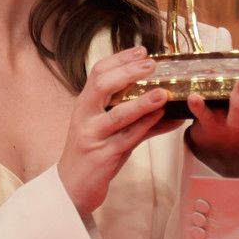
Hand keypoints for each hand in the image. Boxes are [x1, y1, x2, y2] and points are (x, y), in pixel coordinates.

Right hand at [57, 46, 180, 216]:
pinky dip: (149, 127)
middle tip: (152, 65)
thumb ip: (135, 116)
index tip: (142, 50)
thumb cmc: (92, 154)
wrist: (71, 187)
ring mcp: (92, 136)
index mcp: (84, 104)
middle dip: (128, 72)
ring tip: (163, 94)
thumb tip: (166, 103)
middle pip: (102, 85)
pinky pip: (129, 138)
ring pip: (118, 115)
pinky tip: (164, 119)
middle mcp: (85, 116)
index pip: (98, 72)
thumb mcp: (108, 130)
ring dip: (143, 103)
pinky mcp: (103, 156)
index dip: (120, 58)